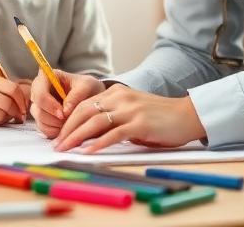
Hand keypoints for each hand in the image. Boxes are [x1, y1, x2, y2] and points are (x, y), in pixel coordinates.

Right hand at [0, 75, 28, 125]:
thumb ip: (10, 90)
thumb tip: (27, 102)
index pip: (13, 90)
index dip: (22, 100)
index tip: (24, 107)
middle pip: (8, 104)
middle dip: (16, 112)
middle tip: (18, 115)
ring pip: (1, 116)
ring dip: (6, 118)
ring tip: (4, 115)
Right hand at [30, 69, 104, 137]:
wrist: (92, 99)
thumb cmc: (88, 88)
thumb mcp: (87, 86)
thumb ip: (76, 95)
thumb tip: (65, 110)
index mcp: (47, 77)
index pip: (39, 92)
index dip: (48, 104)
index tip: (62, 113)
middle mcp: (39, 91)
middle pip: (37, 109)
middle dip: (53, 118)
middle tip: (69, 120)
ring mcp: (40, 106)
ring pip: (40, 120)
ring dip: (55, 125)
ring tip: (70, 121)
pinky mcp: (42, 119)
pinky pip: (43, 129)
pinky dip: (55, 131)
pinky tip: (66, 126)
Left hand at [53, 84, 206, 153]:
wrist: (187, 115)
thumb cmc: (160, 117)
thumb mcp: (132, 111)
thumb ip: (114, 118)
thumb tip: (90, 135)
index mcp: (117, 92)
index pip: (84, 104)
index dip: (69, 120)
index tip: (59, 135)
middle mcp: (121, 97)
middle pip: (84, 111)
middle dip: (67, 129)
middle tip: (56, 145)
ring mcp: (130, 110)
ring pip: (95, 122)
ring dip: (76, 137)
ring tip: (66, 149)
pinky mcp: (140, 124)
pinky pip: (113, 134)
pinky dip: (98, 144)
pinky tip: (89, 152)